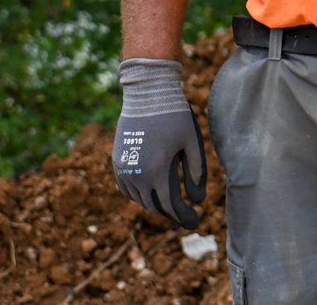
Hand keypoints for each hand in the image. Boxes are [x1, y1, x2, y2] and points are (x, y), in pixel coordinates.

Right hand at [111, 58, 207, 228]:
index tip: (195, 221)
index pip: (169, 205)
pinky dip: (139, 194)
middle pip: (153, 205)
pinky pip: (126, 187)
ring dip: (154, 205)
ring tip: (171, 206)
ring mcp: (124, 168)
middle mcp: (136, 174)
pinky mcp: (117, 161)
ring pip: (138, 198)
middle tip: (185, 217)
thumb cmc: (174, 116)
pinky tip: (150, 193)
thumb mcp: (192, 142)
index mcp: (156, 172)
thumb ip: (196, 171)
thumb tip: (199, 199)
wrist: (147, 94)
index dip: (183, 216)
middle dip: (170, 214)